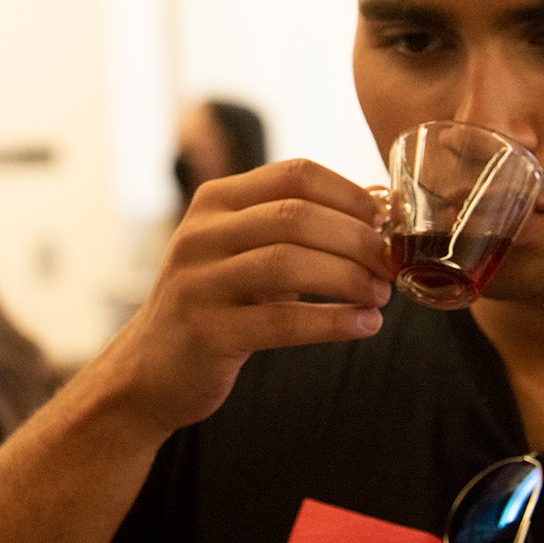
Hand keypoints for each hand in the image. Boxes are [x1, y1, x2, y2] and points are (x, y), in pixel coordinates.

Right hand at [95, 159, 391, 440]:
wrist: (152, 368)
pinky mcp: (205, 331)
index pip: (294, 174)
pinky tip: (364, 325)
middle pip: (295, 215)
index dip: (351, 195)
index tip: (387, 222)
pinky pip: (280, 322)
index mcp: (215, 201)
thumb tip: (379, 204)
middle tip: (391, 264)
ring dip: (348, 278)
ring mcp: (198, 281)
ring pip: (287, 263)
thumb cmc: (216, 303)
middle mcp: (201, 233)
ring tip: (380, 295)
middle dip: (357, 239)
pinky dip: (332, 322)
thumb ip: (297, 226)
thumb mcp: (244, 251)